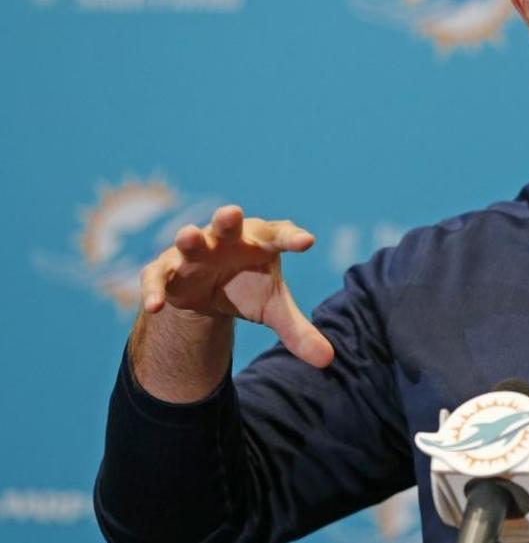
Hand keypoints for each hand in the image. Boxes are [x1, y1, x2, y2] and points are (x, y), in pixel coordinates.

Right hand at [139, 204, 333, 367]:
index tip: (307, 243)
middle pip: (228, 225)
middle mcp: (226, 239)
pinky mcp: (166, 271)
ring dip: (189, 239)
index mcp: (260, 241)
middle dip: (228, 219)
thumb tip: (328, 361)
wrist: (208, 292)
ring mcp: (194, 252)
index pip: (280, 235)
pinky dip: (154, 290)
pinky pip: (156, 277)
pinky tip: (154, 307)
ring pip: (190, 241)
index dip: (292, 237)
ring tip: (188, 236)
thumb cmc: (249, 287)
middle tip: (232, 213)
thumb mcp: (274, 309)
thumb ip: (298, 331)